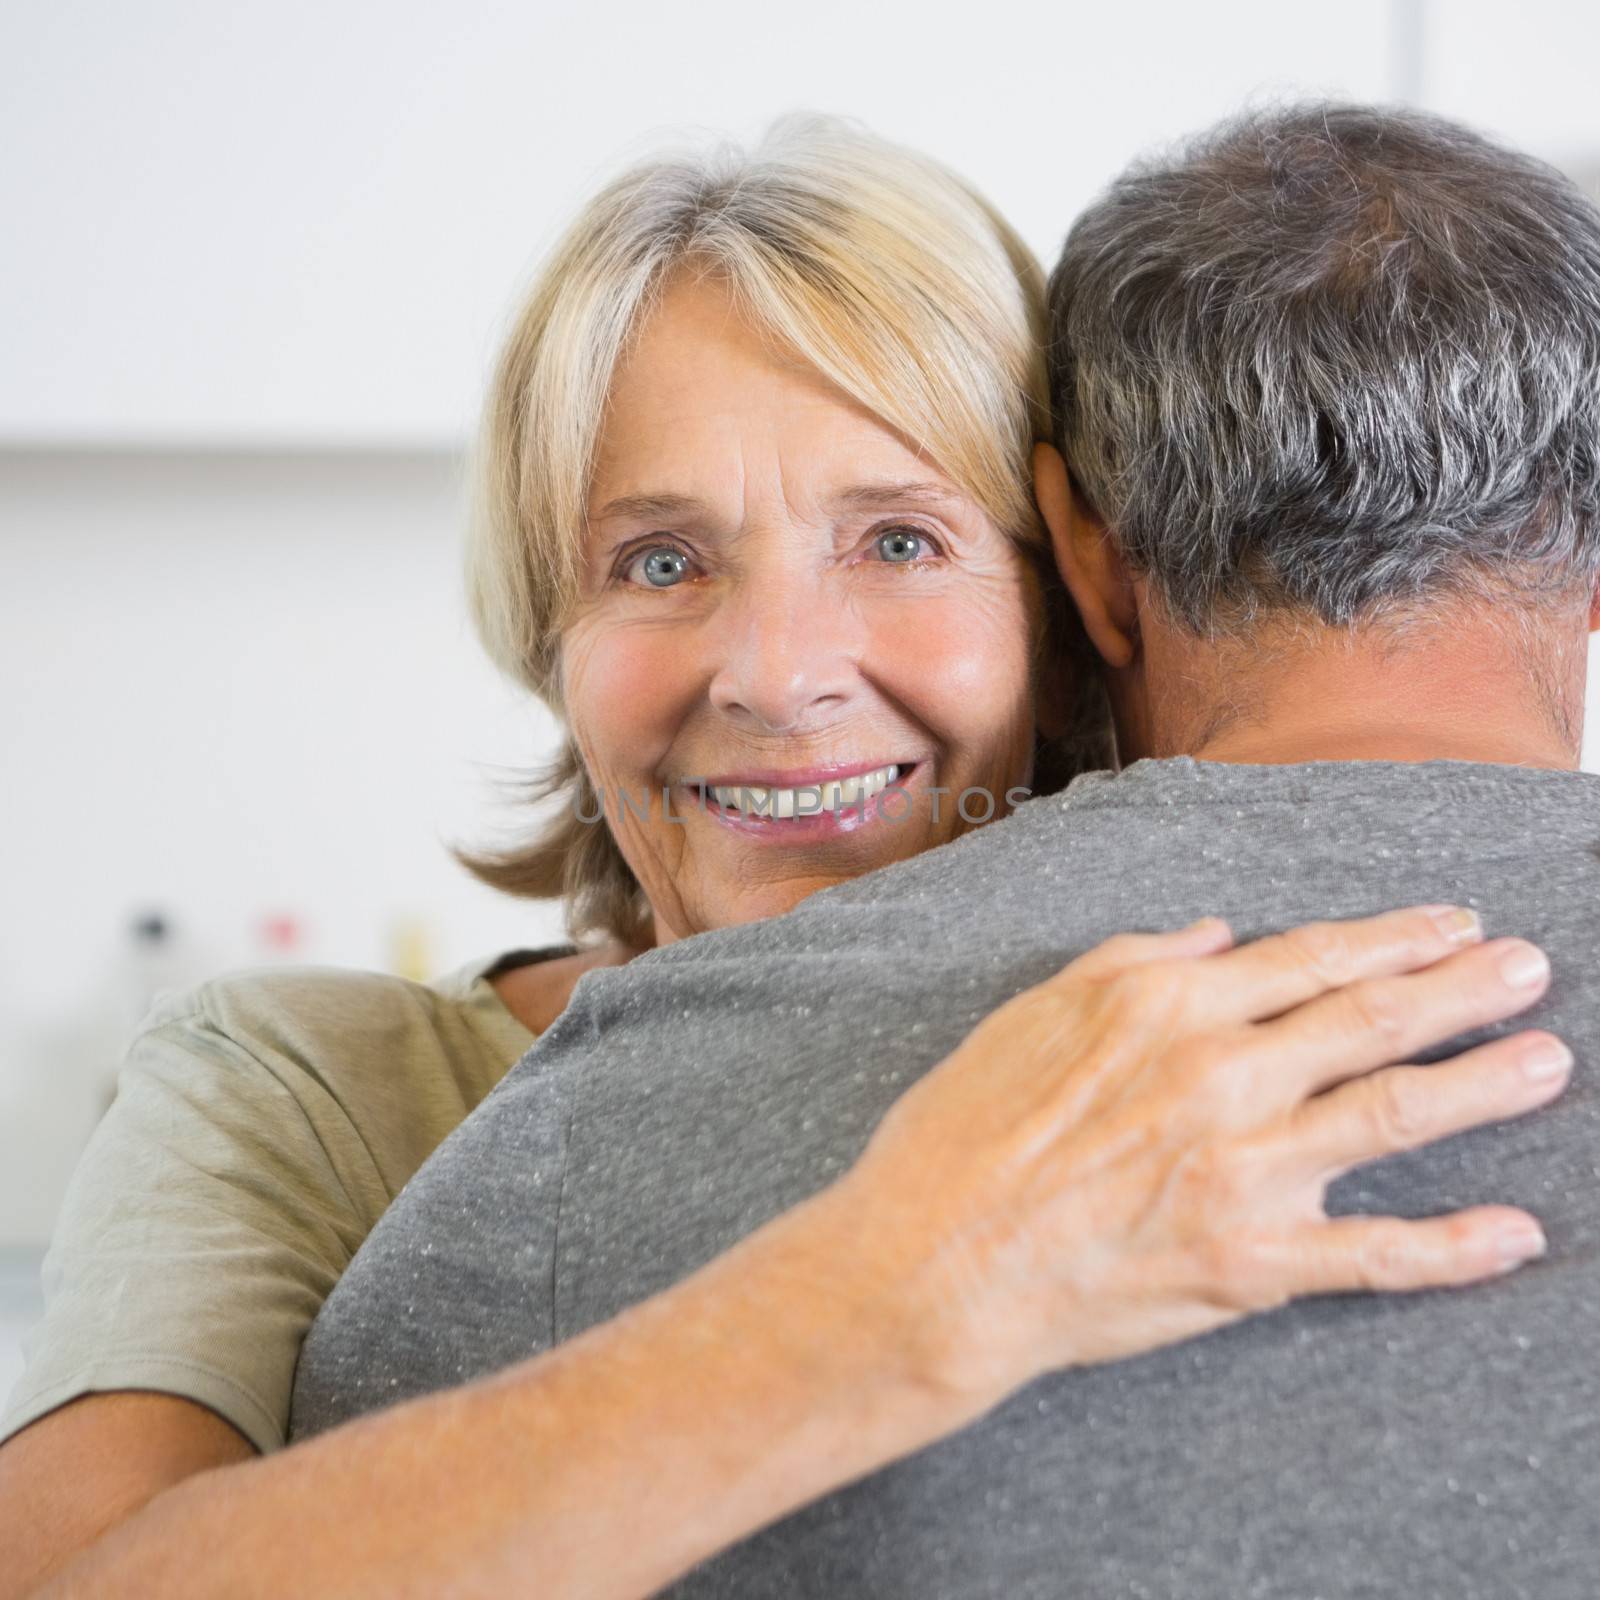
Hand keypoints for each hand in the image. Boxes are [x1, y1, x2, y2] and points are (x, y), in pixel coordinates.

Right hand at [825, 907, 1565, 1419]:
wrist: (932, 1261)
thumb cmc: (963, 1131)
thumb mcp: (1030, 1012)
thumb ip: (1130, 960)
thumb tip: (1217, 936)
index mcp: (1166, 1007)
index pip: (1310, 958)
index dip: (1392, 937)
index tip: (1447, 924)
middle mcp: (1221, 1075)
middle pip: (1372, 1019)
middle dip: (1463, 986)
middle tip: (1531, 966)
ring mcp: (1243, 1171)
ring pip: (1395, 1114)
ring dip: (1484, 1083)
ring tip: (1549, 1059)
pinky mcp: (1249, 1264)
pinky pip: (1374, 1257)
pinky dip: (1453, 1248)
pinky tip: (1515, 1234)